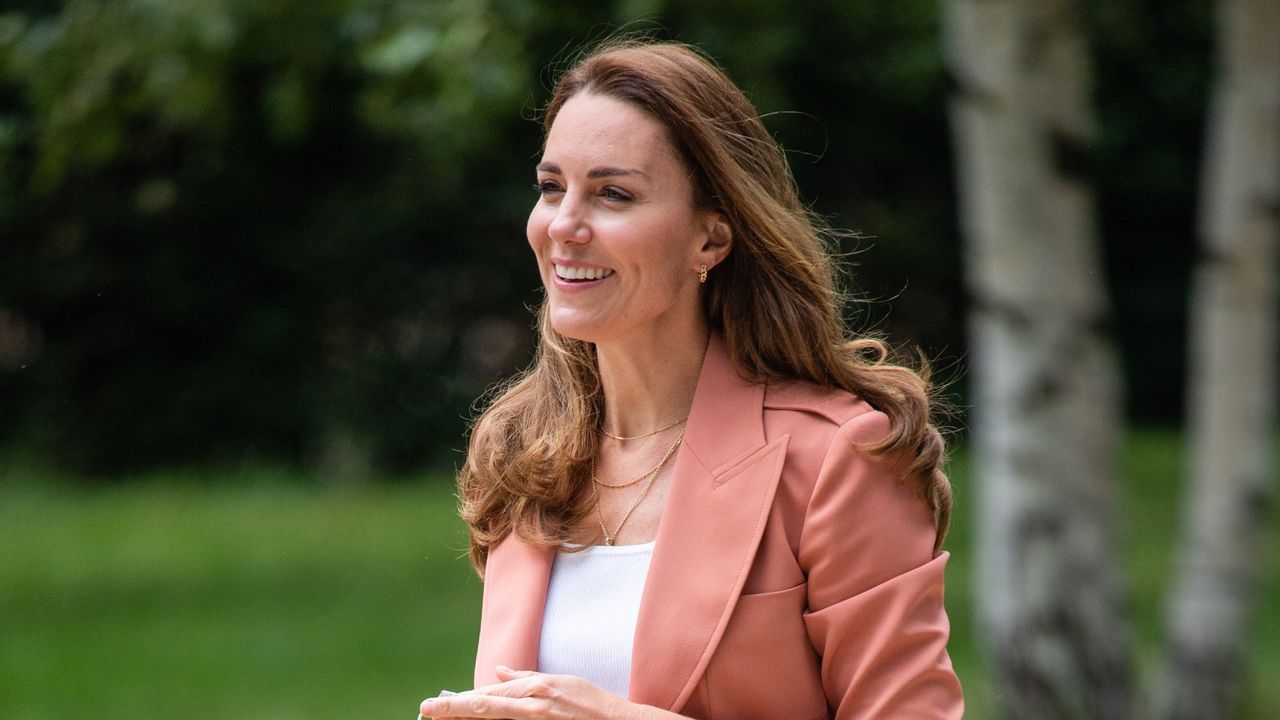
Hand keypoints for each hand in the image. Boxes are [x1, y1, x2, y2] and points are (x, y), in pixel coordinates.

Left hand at [419, 666, 675, 719]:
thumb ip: (527, 679)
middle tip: (425, 712)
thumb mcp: (561, 682)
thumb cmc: (592, 703)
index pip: (488, 696)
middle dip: (452, 711)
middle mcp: (534, 705)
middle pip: (484, 709)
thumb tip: (500, 673)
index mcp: (536, 688)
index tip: (435, 705)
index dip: (459, 701)